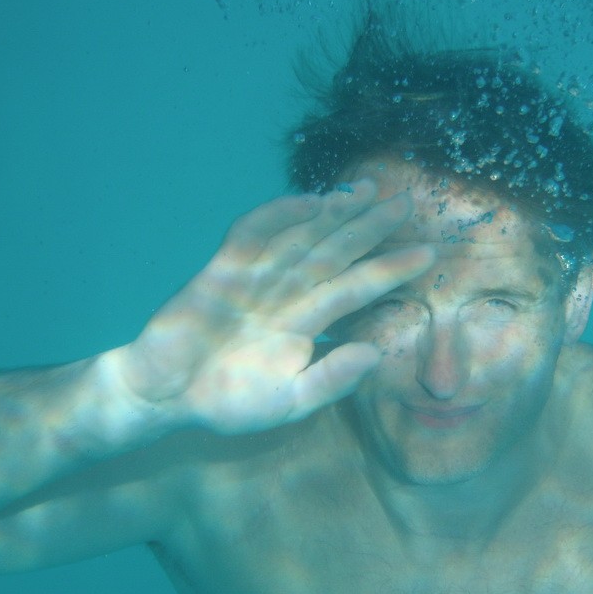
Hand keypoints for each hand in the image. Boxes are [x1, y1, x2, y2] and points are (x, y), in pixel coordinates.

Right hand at [111, 181, 433, 433]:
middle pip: (335, 251)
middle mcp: (286, 293)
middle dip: (369, 226)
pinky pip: (252, 236)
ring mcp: (255, 278)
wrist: (165, 396)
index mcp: (306, 322)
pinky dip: (278, 216)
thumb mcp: (289, 401)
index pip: (356, 288)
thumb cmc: (228, 401)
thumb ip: (332, 380)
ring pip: (300, 236)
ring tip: (367, 192)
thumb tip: (376, 353)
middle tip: (406, 201)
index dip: (390, 269)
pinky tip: (309, 201)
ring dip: (333, 212)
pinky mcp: (221, 270)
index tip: (428, 253)